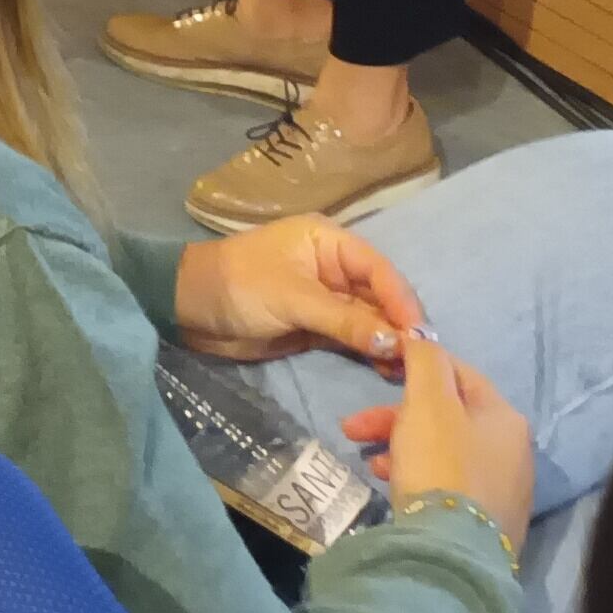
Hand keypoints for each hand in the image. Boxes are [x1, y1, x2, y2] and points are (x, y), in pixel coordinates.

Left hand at [172, 217, 426, 367]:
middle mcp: (333, 267)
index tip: (420, 333)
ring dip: (387, 343)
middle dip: (399, 325)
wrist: (190, 309)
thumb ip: (344, 320)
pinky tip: (387, 370)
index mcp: (327, 241)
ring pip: (369, 320)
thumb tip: (396, 342)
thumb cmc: (239, 285)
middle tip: (422, 360)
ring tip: (410, 371)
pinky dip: (369, 352)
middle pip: (379, 296)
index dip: (402, 299)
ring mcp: (327, 298)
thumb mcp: (293, 298)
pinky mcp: (317, 326)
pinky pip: (352, 337)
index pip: (378, 268)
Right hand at [341, 336, 536, 542]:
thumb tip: (422, 335)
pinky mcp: (487, 519)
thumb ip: (424, 360)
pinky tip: (391, 483)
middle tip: (354, 427)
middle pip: (446, 415)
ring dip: (400, 445)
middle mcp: (513, 449)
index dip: (416, 365)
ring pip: (442, 449)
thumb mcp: (427, 401)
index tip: (378, 371)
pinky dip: (416, 474)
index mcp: (504, 416)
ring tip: (369, 460)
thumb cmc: (440, 462)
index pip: (458, 372)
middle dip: (394, 415)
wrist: (453, 549)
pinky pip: (446, 481)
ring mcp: (503, 487)